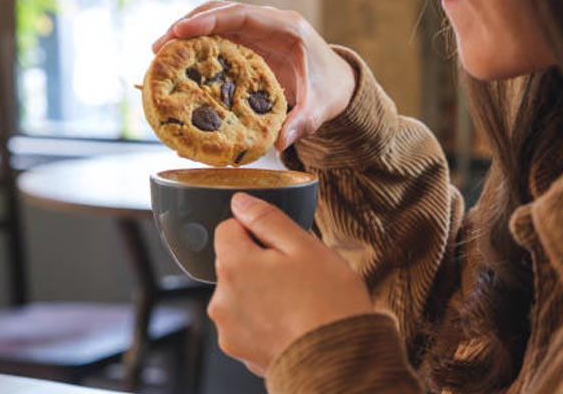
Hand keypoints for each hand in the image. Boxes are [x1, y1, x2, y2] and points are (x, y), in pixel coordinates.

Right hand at [152, 1, 356, 149]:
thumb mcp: (321, 108)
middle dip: (187, 26)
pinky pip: (218, 38)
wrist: (339, 82)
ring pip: (215, 21)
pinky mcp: (248, 42)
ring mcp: (256, 30)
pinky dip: (196, 47)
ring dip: (186, 34)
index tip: (181, 31)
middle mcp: (268, 23)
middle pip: (221, 12)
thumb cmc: (330, 90)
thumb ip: (302, 123)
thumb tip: (279, 143)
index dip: (211, 20)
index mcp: (287, 29)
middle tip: (158, 48)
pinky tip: (176, 65)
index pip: (243, 14)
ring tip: (158, 55)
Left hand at [208, 193, 372, 375]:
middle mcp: (222, 300)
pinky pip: (248, 322)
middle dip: (259, 262)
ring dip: (261, 292)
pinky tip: (293, 322)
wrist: (340, 360)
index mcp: (234, 267)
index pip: (227, 228)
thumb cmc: (328, 303)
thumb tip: (240, 202)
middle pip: (233, 263)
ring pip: (241, 293)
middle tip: (297, 274)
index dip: (256, 230)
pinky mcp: (241, 351)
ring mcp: (229, 330)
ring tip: (297, 301)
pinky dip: (265, 319)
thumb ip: (267, 219)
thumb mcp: (304, 246)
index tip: (281, 244)